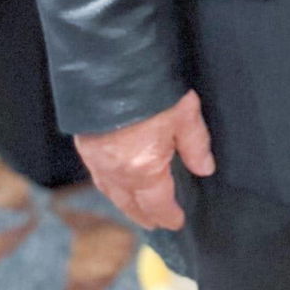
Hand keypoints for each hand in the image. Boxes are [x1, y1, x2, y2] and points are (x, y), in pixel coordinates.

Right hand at [75, 89, 214, 230]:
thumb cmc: (151, 90)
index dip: (168, 215)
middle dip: (144, 215)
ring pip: (111, 192)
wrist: (109, 66)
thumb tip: (205, 168)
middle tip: (155, 223)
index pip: (157, 204)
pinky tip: (115, 182)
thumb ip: (196, 145)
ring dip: (125, 204)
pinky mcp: (84, 145)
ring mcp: (96, 160)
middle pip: (131, 204)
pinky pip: (98, 177)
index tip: (176, 222)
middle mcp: (116, 172)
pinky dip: (109, 186)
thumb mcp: (184, 115)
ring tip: (135, 208)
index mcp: (143, 169)